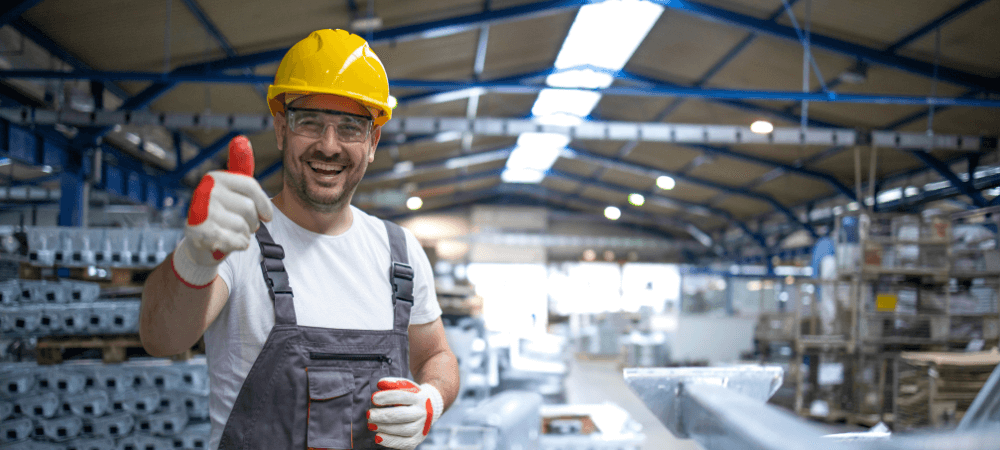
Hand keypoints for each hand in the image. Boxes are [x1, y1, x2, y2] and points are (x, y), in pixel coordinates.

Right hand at [171, 136, 272, 287]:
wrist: (200, 244)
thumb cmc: (224, 214)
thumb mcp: (233, 189)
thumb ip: (240, 167)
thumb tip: (241, 139)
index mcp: (216, 177)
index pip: (251, 186)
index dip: (264, 204)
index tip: (268, 217)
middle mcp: (205, 191)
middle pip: (249, 209)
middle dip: (252, 223)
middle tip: (242, 226)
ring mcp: (200, 212)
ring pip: (243, 227)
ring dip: (244, 235)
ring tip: (232, 233)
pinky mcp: (199, 233)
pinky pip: (235, 241)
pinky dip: (238, 245)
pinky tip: (229, 243)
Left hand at [367, 378, 443, 449]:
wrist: (430, 409)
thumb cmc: (411, 397)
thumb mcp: (406, 386)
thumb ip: (393, 383)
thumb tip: (380, 384)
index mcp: (419, 398)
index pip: (402, 396)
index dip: (387, 397)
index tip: (373, 398)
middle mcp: (422, 413)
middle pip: (402, 415)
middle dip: (383, 415)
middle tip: (369, 415)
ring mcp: (421, 428)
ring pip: (402, 430)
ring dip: (384, 428)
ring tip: (370, 425)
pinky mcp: (417, 440)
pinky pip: (404, 443)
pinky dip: (390, 441)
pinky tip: (377, 437)